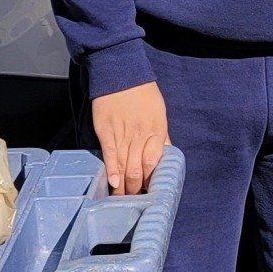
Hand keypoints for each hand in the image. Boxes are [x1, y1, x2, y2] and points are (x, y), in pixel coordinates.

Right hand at [91, 81, 168, 196]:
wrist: (120, 71)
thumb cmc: (142, 92)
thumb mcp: (159, 112)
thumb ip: (161, 135)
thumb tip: (166, 153)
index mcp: (156, 131)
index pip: (154, 163)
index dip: (150, 180)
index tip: (147, 191)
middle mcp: (140, 135)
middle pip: (138, 168)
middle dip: (136, 188)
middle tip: (133, 199)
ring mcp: (122, 133)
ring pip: (124, 164)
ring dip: (123, 185)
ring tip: (121, 198)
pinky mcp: (106, 129)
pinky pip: (110, 153)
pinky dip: (112, 169)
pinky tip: (113, 182)